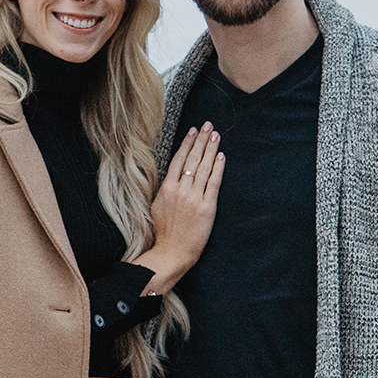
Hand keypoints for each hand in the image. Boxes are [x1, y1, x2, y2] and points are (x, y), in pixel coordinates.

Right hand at [135, 124, 222, 295]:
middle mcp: (181, 190)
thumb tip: (171, 176)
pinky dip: (218, 168)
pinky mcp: (207, 208)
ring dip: (211, 149)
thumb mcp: (156, 206)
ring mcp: (194, 198)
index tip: (193, 131)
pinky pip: (214, 183)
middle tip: (208, 125)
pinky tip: (221, 157)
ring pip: (204, 168)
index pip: (179, 159)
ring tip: (216, 135)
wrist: (171, 252)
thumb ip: (165, 189)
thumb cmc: (162, 232)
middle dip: (202, 140)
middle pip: (193, 159)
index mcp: (166, 188)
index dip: (187, 143)